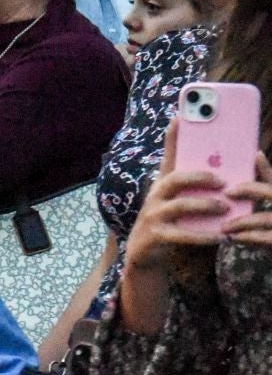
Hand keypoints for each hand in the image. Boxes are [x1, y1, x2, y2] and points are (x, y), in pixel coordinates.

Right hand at [124, 119, 229, 274]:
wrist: (146, 257)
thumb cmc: (169, 225)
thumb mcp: (179, 203)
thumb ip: (196, 188)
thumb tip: (227, 170)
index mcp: (164, 185)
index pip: (168, 156)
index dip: (172, 137)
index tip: (179, 116)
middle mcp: (155, 197)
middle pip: (174, 179)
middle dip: (199, 176)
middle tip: (221, 179)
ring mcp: (152, 216)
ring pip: (179, 205)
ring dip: (204, 205)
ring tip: (224, 208)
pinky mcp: (154, 236)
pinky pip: (181, 234)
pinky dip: (202, 236)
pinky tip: (220, 237)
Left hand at [220, 152, 271, 246]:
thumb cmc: (269, 233)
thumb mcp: (268, 218)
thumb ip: (259, 200)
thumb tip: (230, 192)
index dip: (267, 168)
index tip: (257, 155)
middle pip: (271, 192)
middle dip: (250, 190)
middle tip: (228, 192)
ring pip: (265, 218)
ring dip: (243, 221)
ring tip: (224, 226)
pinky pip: (266, 237)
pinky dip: (249, 237)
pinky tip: (235, 238)